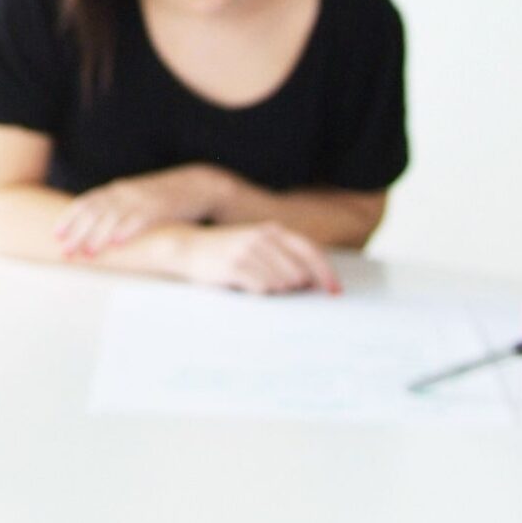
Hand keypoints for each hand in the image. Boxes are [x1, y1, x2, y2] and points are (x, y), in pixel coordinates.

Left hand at [55, 167, 222, 259]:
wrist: (196, 184)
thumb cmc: (162, 197)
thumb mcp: (134, 198)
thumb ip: (115, 208)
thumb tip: (94, 227)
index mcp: (116, 190)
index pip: (86, 203)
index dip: (69, 219)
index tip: (56, 235)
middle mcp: (124, 193)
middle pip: (94, 213)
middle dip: (77, 234)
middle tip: (65, 253)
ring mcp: (141, 199)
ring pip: (114, 218)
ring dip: (98, 237)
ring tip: (87, 254)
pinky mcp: (159, 208)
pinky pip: (140, 220)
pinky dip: (128, 230)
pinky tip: (118, 243)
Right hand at [176, 222, 342, 295]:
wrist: (186, 247)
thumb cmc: (227, 251)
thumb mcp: (257, 244)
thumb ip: (284, 256)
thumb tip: (312, 281)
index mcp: (272, 230)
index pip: (310, 251)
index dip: (326, 273)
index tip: (335, 292)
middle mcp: (262, 237)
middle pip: (298, 274)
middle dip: (294, 287)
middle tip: (276, 287)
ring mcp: (247, 251)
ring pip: (280, 284)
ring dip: (273, 290)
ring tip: (253, 281)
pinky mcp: (233, 266)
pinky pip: (261, 289)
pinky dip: (257, 292)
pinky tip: (243, 284)